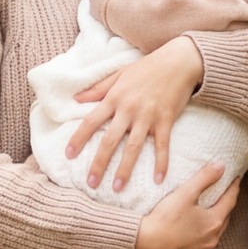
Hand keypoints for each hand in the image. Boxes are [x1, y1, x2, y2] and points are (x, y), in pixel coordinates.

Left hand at [68, 37, 203, 190]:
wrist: (179, 61)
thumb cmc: (148, 67)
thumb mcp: (119, 74)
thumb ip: (98, 89)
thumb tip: (76, 99)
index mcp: (115, 98)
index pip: (91, 121)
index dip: (78, 138)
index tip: (68, 155)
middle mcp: (129, 109)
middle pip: (110, 140)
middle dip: (99, 162)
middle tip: (91, 182)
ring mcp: (148, 116)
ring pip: (133, 147)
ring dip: (125, 169)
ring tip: (117, 187)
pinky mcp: (166, 120)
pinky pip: (163, 145)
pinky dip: (161, 163)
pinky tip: (158, 179)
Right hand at [133, 163, 238, 248]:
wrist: (143, 244)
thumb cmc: (164, 218)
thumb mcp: (185, 193)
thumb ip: (204, 178)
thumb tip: (221, 166)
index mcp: (214, 222)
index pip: (230, 201)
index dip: (233, 188)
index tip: (236, 179)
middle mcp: (212, 240)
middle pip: (223, 219)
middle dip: (225, 207)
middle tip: (224, 196)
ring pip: (213, 236)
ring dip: (212, 225)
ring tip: (209, 215)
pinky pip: (200, 248)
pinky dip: (200, 239)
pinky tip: (194, 235)